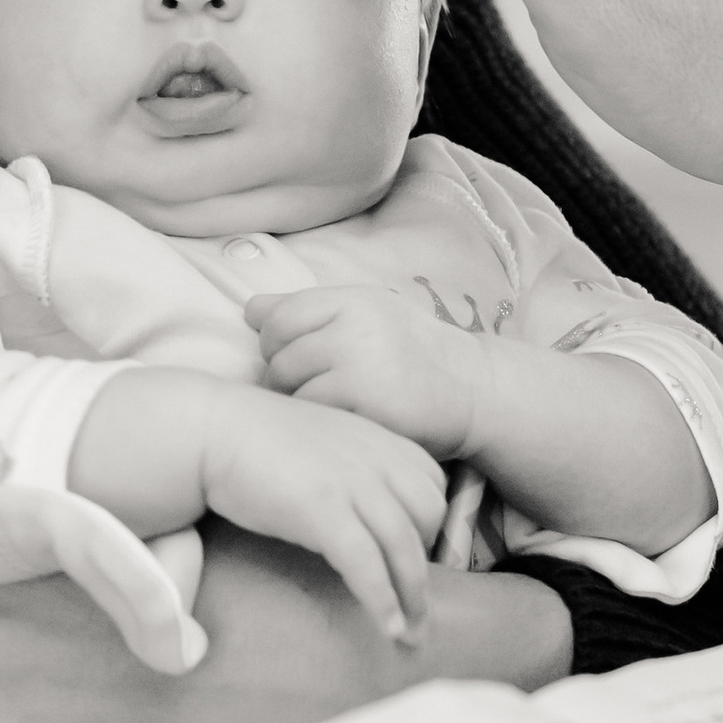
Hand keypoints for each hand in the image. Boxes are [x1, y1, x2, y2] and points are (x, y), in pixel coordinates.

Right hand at [201, 390, 448, 645]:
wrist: (209, 429)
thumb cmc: (256, 441)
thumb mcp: (322, 441)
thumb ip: (353, 465)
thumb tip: (366, 509)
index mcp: (378, 439)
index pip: (433, 487)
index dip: (431, 527)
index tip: (419, 561)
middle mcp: (374, 458)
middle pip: (428, 520)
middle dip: (428, 567)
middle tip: (420, 610)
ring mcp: (350, 483)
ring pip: (403, 548)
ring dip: (413, 599)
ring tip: (411, 635)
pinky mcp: (321, 509)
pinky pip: (366, 564)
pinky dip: (382, 601)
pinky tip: (388, 629)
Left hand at [246, 284, 482, 461]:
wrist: (472, 389)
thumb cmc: (411, 351)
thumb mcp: (366, 313)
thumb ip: (308, 309)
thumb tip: (250, 310)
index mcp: (352, 299)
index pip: (277, 318)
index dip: (274, 343)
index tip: (291, 358)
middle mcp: (355, 328)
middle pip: (279, 358)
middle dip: (283, 379)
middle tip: (308, 391)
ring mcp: (361, 368)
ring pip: (292, 390)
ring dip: (299, 404)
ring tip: (326, 407)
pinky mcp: (368, 407)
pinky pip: (315, 416)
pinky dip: (321, 422)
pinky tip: (341, 422)